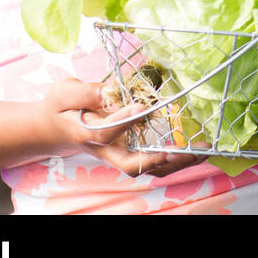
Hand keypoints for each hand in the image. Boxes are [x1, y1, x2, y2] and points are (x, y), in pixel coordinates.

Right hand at [42, 79, 204, 177]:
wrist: (54, 127)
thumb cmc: (60, 108)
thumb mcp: (64, 93)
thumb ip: (85, 92)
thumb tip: (111, 90)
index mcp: (87, 134)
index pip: (107, 133)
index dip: (124, 121)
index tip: (141, 105)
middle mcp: (106, 150)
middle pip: (132, 164)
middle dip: (160, 159)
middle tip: (187, 149)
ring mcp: (119, 153)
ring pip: (147, 167)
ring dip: (175, 162)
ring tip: (203, 150)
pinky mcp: (129, 149)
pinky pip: (154, 160)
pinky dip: (176, 158)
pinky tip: (197, 148)